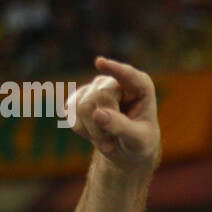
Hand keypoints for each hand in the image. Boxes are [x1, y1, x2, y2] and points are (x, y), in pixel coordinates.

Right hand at [67, 56, 160, 171]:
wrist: (126, 149)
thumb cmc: (139, 142)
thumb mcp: (137, 140)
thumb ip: (121, 126)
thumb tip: (98, 114)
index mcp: (140, 87)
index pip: (127, 75)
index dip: (113, 69)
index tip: (99, 62)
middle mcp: (117, 82)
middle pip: (98, 97)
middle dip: (101, 125)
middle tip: (111, 145)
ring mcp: (97, 87)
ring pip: (82, 106)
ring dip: (91, 131)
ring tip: (107, 141)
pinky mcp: (80, 96)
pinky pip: (70, 111)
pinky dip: (80, 128)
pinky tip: (93, 133)